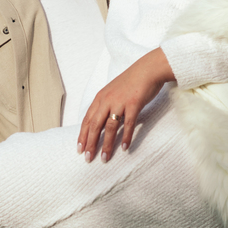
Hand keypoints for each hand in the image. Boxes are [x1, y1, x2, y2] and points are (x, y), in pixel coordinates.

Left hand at [78, 48, 174, 162]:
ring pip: (110, 127)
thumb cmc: (131, 81)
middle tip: (87, 158)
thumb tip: (100, 122)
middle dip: (90, 144)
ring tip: (104, 158)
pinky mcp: (134, 104)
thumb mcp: (113, 92)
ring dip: (107, 145)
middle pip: (95, 125)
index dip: (82, 135)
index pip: (87, 119)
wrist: (148, 69)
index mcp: (100, 98)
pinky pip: (128, 124)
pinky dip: (126, 137)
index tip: (79, 148)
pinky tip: (125, 148)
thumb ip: (105, 105)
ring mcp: (120, 102)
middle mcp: (107, 100)